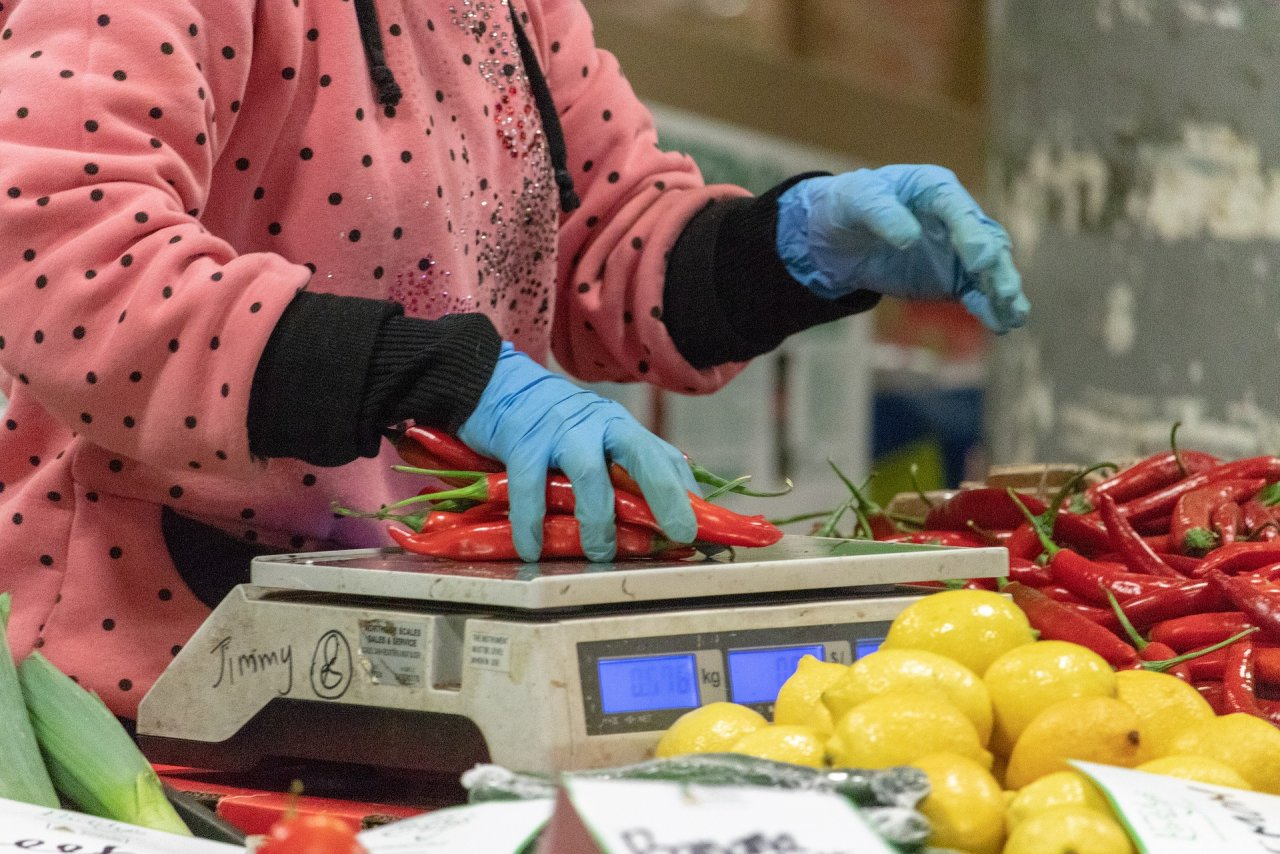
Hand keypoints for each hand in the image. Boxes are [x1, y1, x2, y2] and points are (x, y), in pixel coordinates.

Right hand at [457, 343, 697, 561]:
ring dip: (598, 520)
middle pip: (642, 456)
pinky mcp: (523, 441)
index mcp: (621, 428)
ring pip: (589, 476)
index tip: (697, 528)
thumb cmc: (553, 424)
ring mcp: (562, 431)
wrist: (498, 384)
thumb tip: (654, 519)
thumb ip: (621, 472)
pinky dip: (532, 523)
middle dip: (665, 494)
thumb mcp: (595, 439)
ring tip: (600, 553)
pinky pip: (531, 488)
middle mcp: (599, 425)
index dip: (685, 492)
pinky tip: (533, 548)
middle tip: (679, 533)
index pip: (663, 457)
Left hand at [776, 165, 1029, 332]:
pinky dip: (990, 309)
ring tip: (1015, 315)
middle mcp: (956, 217)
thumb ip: (882, 214)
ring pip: (990, 270)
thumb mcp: (857, 201)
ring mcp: (959, 250)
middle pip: (986, 240)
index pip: (958, 209)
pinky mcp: (953, 279)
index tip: (979, 261)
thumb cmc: (851, 206)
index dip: (971, 234)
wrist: (840, 238)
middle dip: (998, 268)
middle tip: (1007, 292)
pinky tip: (1002, 325)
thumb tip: (910, 238)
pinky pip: (976, 294)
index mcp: (935, 188)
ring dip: (1004, 291)